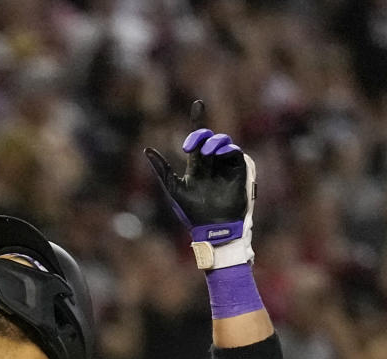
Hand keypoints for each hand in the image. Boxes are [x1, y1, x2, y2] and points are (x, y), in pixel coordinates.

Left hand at [144, 101, 256, 269]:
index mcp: (197, 166)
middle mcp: (212, 164)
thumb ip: (162, 169)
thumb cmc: (192, 211)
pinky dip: (229, 149)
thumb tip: (146, 149)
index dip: (198, 121)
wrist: (212, 227)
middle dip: (201, 136)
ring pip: (223, 143)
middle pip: (209, 139)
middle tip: (190, 146)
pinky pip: (236, 153)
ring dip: (215, 142)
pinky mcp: (239, 172)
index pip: (197, 140)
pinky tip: (220, 152)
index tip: (198, 103)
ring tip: (207, 151)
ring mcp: (226, 167)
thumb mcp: (173, 188)